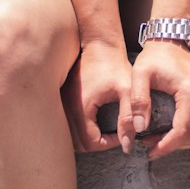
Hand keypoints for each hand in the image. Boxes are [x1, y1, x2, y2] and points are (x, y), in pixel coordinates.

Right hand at [61, 40, 138, 154]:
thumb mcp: (126, 90)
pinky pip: (67, 124)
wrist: (99, 44)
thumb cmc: (114, 65)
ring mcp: (61, 102)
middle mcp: (67, 107)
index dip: (108, 144)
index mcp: (82, 108)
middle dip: (97, 144)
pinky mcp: (61, 98)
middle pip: (77, 144)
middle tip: (113, 134)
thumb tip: (128, 144)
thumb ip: (128, 117)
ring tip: (104, 129)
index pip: (90, 143)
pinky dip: (80, 129)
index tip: (121, 134)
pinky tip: (94, 120)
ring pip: (70, 135)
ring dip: (87, 138)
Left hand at [130, 40, 189, 159]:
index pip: (182, 131)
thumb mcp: (139, 74)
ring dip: (183, 143)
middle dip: (172, 146)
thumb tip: (140, 128)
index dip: (166, 146)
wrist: (173, 40)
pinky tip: (177, 133)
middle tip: (151, 144)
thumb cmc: (156, 56)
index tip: (151, 152)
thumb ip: (138, 100)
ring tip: (162, 140)